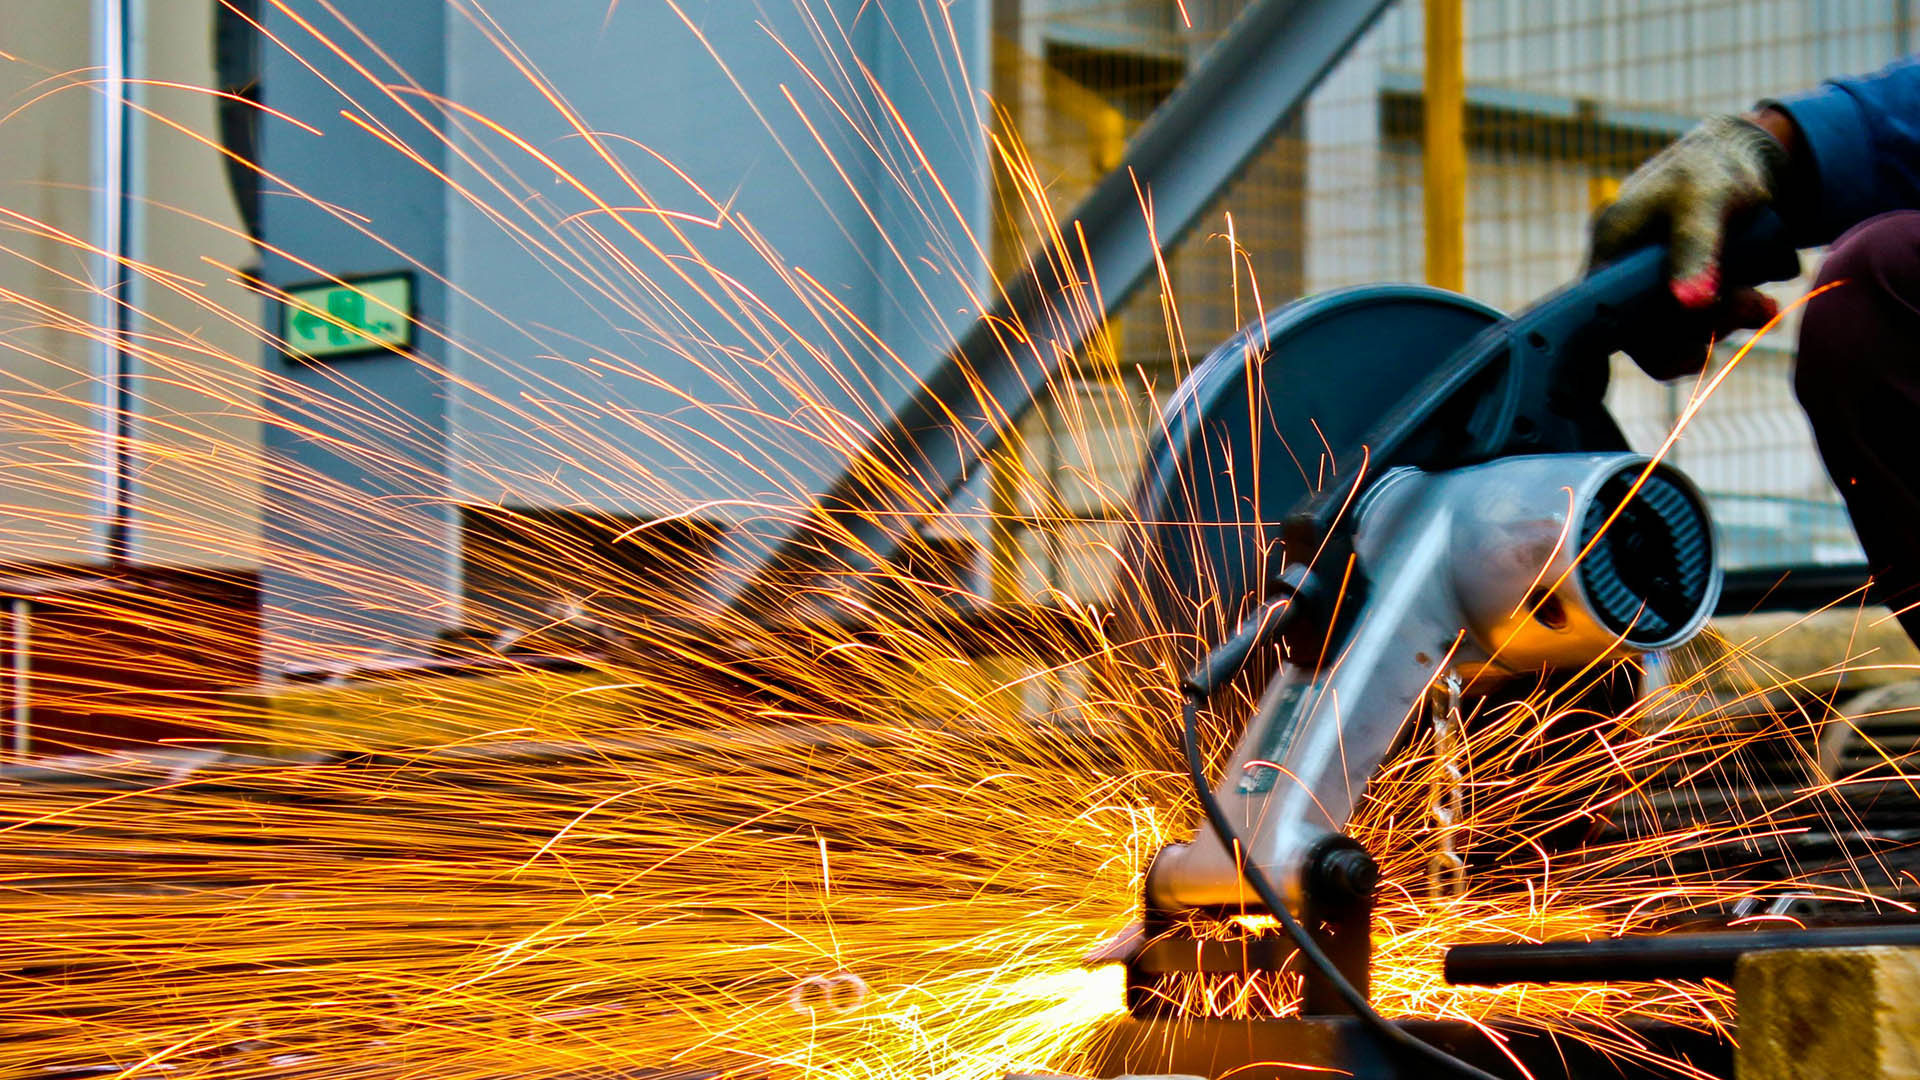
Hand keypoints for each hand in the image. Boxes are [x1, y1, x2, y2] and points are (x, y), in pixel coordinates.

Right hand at [1589, 111, 1795, 376]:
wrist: (1738, 156)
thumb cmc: (1713, 170)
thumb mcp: (1706, 201)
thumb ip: (1696, 248)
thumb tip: (1689, 304)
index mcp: (1611, 247)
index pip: (1607, 314)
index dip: (1645, 339)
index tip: (1695, 345)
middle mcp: (1620, 272)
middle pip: (1643, 332)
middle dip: (1701, 328)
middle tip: (1753, 307)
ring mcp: (1648, 284)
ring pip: (1674, 331)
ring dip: (1723, 324)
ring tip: (1763, 304)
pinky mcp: (1676, 290)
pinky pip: (1696, 323)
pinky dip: (1729, 319)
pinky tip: (1760, 306)